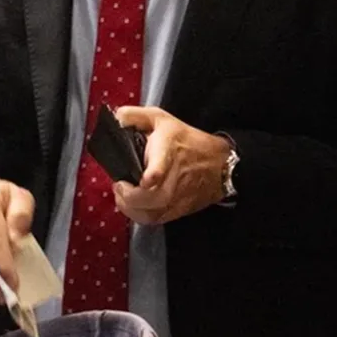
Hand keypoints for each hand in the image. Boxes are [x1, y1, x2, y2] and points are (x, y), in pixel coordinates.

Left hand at [112, 106, 230, 224]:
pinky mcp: (178, 210)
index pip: (162, 166)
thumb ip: (134, 116)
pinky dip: (139, 215)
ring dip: (130, 208)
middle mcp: (173, 179)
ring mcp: (176, 198)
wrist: (221, 165)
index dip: (154, 174)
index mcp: (168, 153)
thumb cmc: (187, 140)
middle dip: (129, 197)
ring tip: (122, 195)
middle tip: (119, 185)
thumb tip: (116, 119)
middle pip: (152, 198)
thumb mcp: (161, 119)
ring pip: (151, 214)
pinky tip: (132, 204)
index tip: (146, 179)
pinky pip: (154, 220)